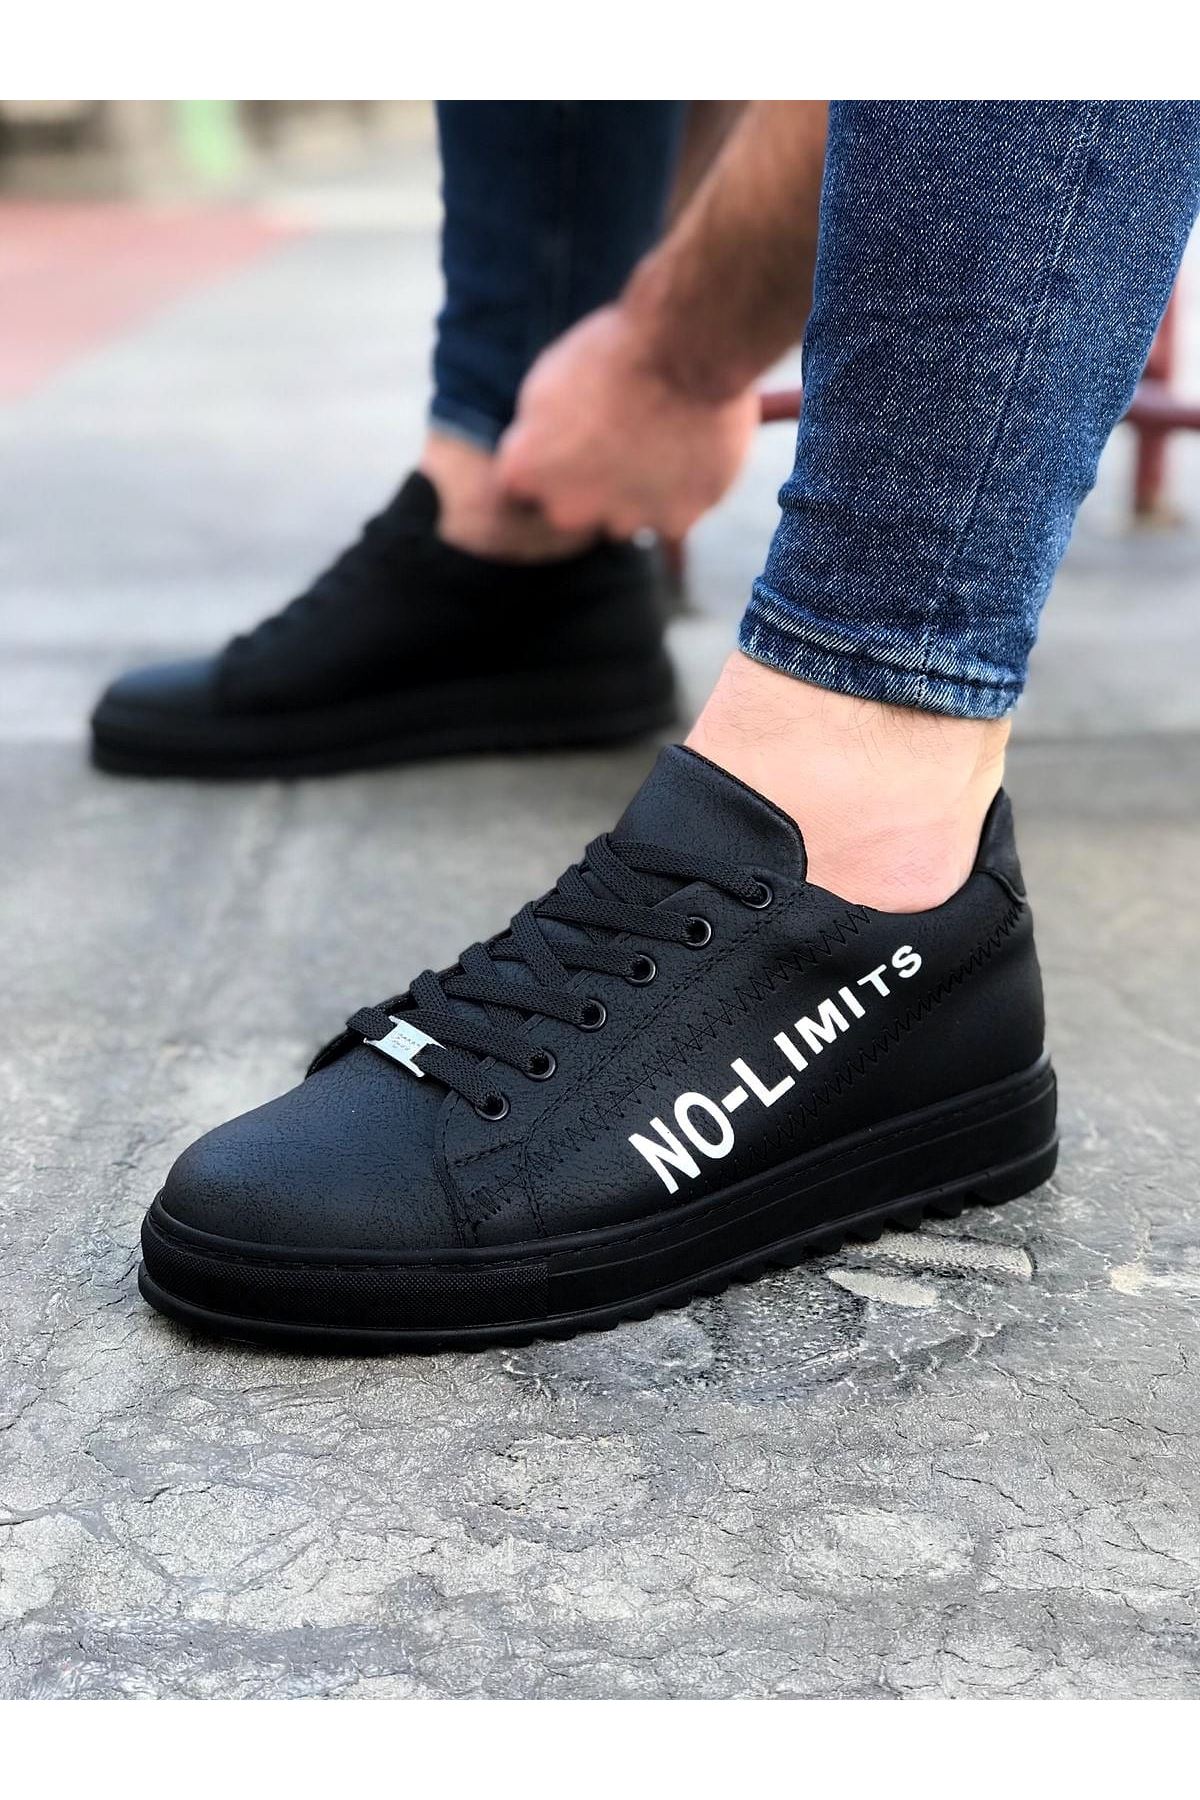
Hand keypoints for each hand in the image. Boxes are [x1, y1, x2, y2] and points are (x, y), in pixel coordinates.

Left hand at [496, 304, 759, 539]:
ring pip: (628, 514)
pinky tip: (694, 450)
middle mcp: (567, 510)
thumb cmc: (614, 352)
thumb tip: (540, 450)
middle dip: (592, 482)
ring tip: (662, 437)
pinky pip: (676, 511)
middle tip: (622, 434)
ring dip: (638, 489)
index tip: (572, 434)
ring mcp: (623, 520)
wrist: (686, 350)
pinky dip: (683, 490)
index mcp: (525, 471)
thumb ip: (537, 432)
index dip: (549, 458)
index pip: (522, 484)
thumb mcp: (547, 381)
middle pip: (575, 507)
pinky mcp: (676, 522)